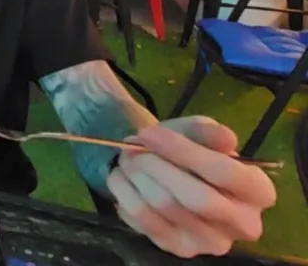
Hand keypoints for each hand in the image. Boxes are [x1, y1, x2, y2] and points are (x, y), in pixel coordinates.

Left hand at [107, 116, 276, 256]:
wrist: (168, 172)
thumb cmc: (190, 149)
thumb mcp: (199, 131)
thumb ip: (208, 131)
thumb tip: (225, 137)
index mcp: (259, 191)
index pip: (225, 173)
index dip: (183, 151)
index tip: (150, 134)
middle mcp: (244, 224)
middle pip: (197, 198)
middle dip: (157, 168)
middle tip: (133, 150)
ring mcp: (212, 242)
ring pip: (166, 208)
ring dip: (136, 178)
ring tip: (126, 159)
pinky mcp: (180, 249)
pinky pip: (144, 221)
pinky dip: (125, 194)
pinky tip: (122, 179)